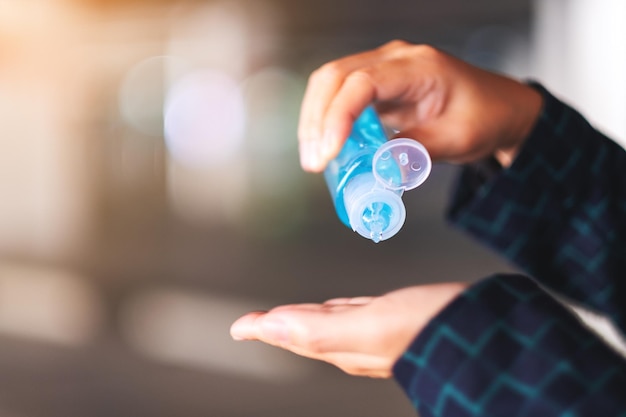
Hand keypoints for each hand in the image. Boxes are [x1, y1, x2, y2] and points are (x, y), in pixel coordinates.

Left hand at [230, 282, 467, 377]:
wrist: (488, 332)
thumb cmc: (430, 328)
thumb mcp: (367, 328)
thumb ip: (315, 330)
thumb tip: (265, 328)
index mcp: (345, 346)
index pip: (294, 335)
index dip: (266, 328)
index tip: (241, 325)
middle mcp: (357, 342)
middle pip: (307, 332)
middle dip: (279, 326)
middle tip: (256, 322)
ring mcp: (378, 332)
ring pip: (329, 324)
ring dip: (303, 319)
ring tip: (286, 315)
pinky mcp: (398, 319)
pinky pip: (355, 314)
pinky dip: (336, 308)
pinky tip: (337, 304)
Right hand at [298, 40, 541, 171]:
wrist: (500, 108)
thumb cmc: (485, 117)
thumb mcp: (457, 140)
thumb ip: (416, 152)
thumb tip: (376, 170)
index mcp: (418, 66)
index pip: (363, 82)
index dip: (339, 116)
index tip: (330, 151)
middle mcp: (395, 59)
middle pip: (335, 77)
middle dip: (316, 120)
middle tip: (314, 161)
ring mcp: (383, 69)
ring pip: (330, 84)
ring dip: (315, 120)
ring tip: (315, 158)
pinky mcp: (377, 86)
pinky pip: (340, 96)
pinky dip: (327, 121)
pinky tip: (326, 146)